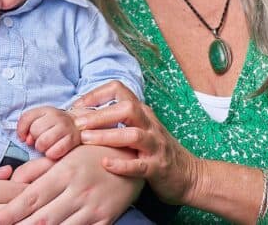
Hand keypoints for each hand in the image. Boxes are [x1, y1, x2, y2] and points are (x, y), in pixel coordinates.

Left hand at [0, 145, 142, 224]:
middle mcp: (78, 191)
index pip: (30, 197)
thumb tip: (11, 181)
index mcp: (64, 172)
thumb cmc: (91, 154)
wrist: (132, 156)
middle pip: (42, 218)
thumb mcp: (63, 155)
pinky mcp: (106, 220)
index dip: (10, 213)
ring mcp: (93, 208)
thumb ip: (36, 168)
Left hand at [17, 106, 80, 158]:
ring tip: (46, 147)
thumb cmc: (55, 126)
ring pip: (43, 141)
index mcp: (47, 110)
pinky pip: (54, 151)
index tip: (24, 137)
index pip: (27, 118)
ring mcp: (66, 127)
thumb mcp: (41, 120)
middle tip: (40, 141)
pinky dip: (51, 154)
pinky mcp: (73, 140)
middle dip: (34, 139)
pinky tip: (53, 152)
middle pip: (35, 130)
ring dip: (42, 148)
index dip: (21, 130)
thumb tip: (26, 140)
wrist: (78, 127)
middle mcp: (57, 116)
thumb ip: (28, 125)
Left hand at [72, 81, 200, 205]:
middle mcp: (150, 125)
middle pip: (126, 108)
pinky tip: (105, 164)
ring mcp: (156, 146)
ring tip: (85, 140)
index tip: (76, 107)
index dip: (96, 94)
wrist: (190, 177)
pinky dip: (122, 165)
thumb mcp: (139, 131)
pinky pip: (140, 165)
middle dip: (99, 114)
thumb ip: (117, 122)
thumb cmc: (155, 153)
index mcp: (142, 113)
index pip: (119, 89)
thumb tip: (81, 116)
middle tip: (77, 124)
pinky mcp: (158, 168)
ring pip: (133, 134)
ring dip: (107, 135)